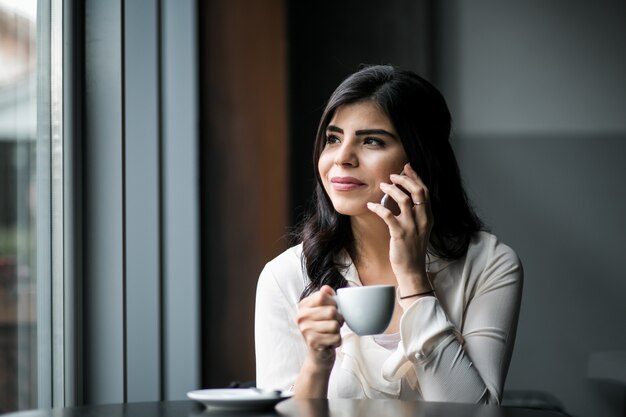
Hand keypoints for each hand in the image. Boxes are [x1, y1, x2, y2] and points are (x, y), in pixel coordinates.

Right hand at [296, 285, 343, 369]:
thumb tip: (326, 288)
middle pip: (331, 311)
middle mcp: (301, 316)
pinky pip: (336, 337)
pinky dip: (337, 341)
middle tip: (333, 325)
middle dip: (338, 319)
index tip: (331, 310)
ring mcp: (305, 330)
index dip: (334, 302)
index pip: (322, 295)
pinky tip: (330, 343)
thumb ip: (326, 297)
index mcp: (303, 306)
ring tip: (330, 334)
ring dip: (338, 331)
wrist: (318, 356)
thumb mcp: (324, 312)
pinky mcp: (313, 342)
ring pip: (335, 325)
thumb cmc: (324, 331)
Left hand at [366, 163, 433, 293]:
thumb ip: (414, 213)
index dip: (416, 177)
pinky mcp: (399, 234)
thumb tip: (401, 195)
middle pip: (418, 192)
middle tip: (393, 175)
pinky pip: (388, 215)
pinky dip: (378, 207)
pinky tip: (370, 204)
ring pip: (404, 200)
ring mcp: (412, 227)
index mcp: (428, 217)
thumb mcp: (419, 229)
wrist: (412, 270)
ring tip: (382, 185)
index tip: (406, 167)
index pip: (425, 191)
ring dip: (391, 190)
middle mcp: (423, 220)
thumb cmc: (412, 248)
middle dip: (405, 179)